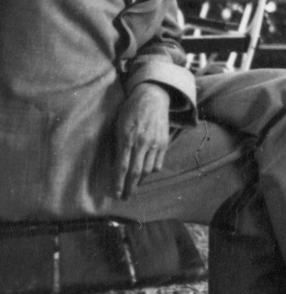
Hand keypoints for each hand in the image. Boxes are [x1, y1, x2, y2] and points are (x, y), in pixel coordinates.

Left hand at [114, 83, 171, 198]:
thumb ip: (116, 143)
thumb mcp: (118, 123)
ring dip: (139, 181)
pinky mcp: (164, 143)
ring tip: (133, 186)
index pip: (121, 167)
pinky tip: (145, 173)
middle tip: (124, 197)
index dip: (118, 183)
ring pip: (148, 170)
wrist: (153, 96)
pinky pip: (158, 163)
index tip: (115, 194)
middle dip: (129, 188)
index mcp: (127, 138)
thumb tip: (114, 163)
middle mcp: (142, 142)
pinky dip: (151, 171)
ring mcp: (155, 143)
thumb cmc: (131, 109)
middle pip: (135, 172)